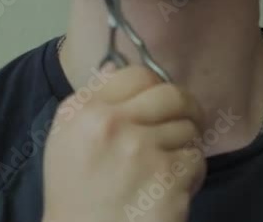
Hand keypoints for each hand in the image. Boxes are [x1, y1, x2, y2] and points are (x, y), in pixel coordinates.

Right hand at [42, 64, 206, 221]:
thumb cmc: (75, 194)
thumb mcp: (65, 140)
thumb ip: (92, 102)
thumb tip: (115, 67)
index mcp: (84, 111)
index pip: (137, 74)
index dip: (155, 88)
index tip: (160, 104)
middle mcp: (112, 125)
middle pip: (172, 95)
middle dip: (187, 109)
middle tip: (188, 124)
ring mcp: (142, 152)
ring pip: (188, 129)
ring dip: (185, 147)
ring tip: (167, 168)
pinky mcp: (167, 180)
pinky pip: (196, 161)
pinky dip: (190, 175)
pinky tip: (170, 189)